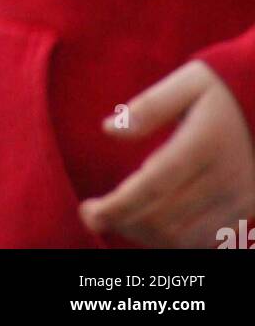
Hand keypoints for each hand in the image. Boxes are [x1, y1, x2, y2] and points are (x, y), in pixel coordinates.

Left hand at [79, 61, 254, 246]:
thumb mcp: (187, 82)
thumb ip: (149, 107)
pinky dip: (172, 242)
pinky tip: (150, 226)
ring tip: (118, 218)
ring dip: (144, 235)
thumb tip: (108, 129)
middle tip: (94, 214)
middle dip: (122, 222)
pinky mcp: (244, 212)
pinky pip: (203, 243)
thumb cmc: (221, 89)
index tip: (87, 211)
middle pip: (164, 218)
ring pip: (182, 238)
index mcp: (204, 144)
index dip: (116, 206)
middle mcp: (224, 179)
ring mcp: (237, 200)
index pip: (153, 187)